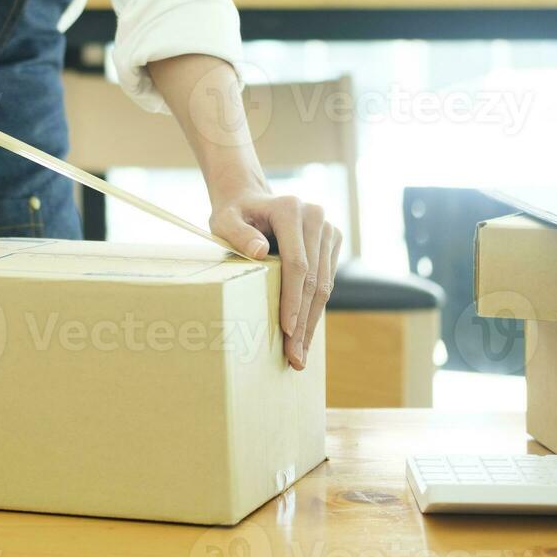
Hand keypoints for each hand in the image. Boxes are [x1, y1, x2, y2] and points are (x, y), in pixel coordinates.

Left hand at [209, 188, 341, 370]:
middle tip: (294, 357)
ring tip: (300, 354)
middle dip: (303, 321)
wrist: (249, 199)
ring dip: (312, 322)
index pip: (297, 264)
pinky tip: (305, 334)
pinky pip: (327, 282)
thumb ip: (238, 234)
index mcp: (291, 210)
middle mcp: (315, 217)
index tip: (286, 330)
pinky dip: (315, 310)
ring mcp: (328, 229)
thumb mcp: (224, 221)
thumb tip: (258, 251)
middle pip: (314, 279)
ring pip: (325, 285)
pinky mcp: (332, 242)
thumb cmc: (234, 214)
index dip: (293, 299)